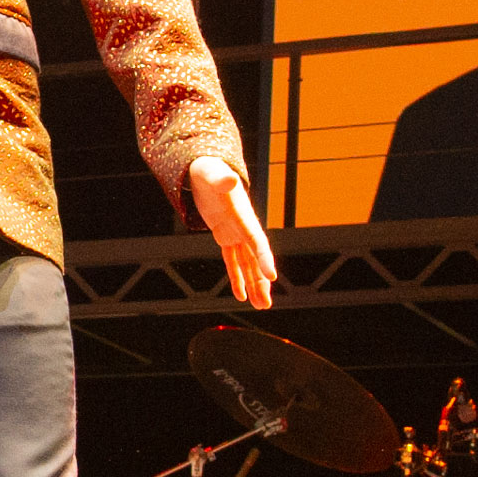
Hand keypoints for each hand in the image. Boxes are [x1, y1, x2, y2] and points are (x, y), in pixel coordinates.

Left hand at [190, 156, 277, 309]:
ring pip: (247, 265)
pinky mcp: (225, 237)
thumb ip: (221, 179)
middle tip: (267, 304)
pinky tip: (242, 295)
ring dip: (253, 285)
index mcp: (244, 216)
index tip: (272, 277)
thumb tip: (228, 179)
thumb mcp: (212, 174)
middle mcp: (244, 228)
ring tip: (261, 306)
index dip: (264, 259)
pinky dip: (237, 278)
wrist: (205, 170)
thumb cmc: (209, 171)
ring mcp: (236, 234)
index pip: (257, 241)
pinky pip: (233, 261)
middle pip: (256, 260)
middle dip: (261, 282)